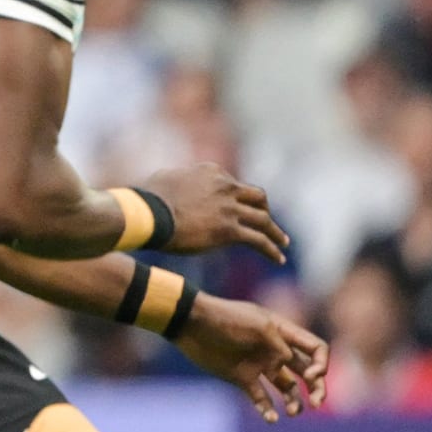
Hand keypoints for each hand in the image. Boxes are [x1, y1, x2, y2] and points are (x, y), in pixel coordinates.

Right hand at [145, 162, 289, 262]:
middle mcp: (226, 186)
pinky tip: (278, 259)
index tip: (238, 208)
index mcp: (211, 172)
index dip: (237, 198)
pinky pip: (259, 241)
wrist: (150, 215)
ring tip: (282, 242)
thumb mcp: (165, 180)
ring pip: (263, 220)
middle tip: (266, 223)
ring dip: (275, 232)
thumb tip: (174, 185)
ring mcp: (230, 208)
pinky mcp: (230, 231)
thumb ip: (179, 181)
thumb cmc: (148, 200)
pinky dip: (271, 250)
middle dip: (263, 210)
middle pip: (256, 197)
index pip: (233, 184)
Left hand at [173, 294, 327, 423]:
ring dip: (295, 403)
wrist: (192, 324)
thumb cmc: (227, 320)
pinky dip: (268, 411)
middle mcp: (276, 351)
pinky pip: (262, 399)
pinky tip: (271, 418)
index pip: (315, 349)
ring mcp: (260, 365)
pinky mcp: (243, 379)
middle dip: (317, 389)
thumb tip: (300, 370)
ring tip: (291, 412)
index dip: (321, 364)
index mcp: (284, 333)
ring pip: (288, 389)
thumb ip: (283, 347)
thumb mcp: (260, 327)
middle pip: (307, 372)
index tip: (310, 376)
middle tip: (316, 403)